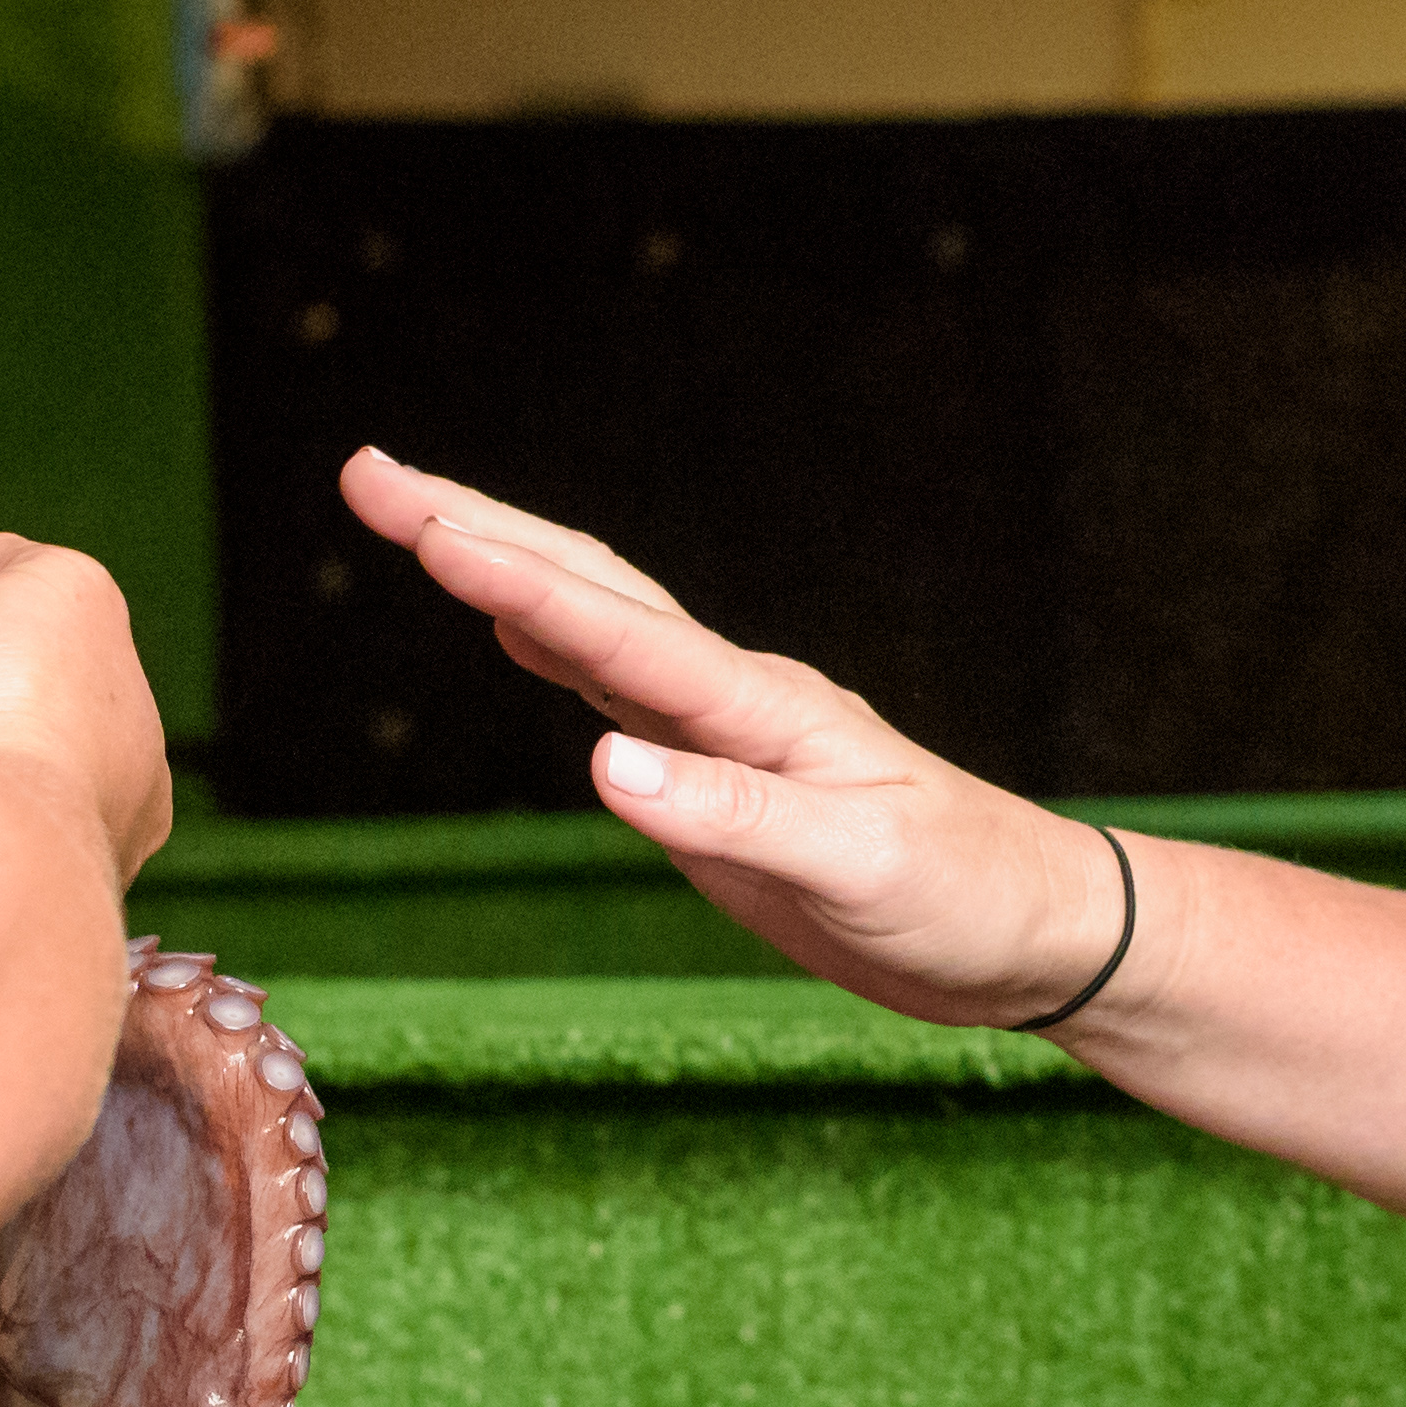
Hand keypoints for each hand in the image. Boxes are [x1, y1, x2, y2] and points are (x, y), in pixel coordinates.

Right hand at [339, 447, 1135, 1026]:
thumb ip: (731, 816)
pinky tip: (517, 628)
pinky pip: (621, 688)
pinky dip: (556, 642)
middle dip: (474, 528)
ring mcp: (729, 731)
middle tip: (365, 475)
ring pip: (596, 624)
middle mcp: (737, 699)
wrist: (1040, 932)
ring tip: (413, 515)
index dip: (510, 576)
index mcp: (762, 710)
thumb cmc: (967, 900)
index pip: (615, 630)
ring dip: (504, 568)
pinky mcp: (727, 780)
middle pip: (589, 589)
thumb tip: (605, 761)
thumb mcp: (856, 870)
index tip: (415, 522)